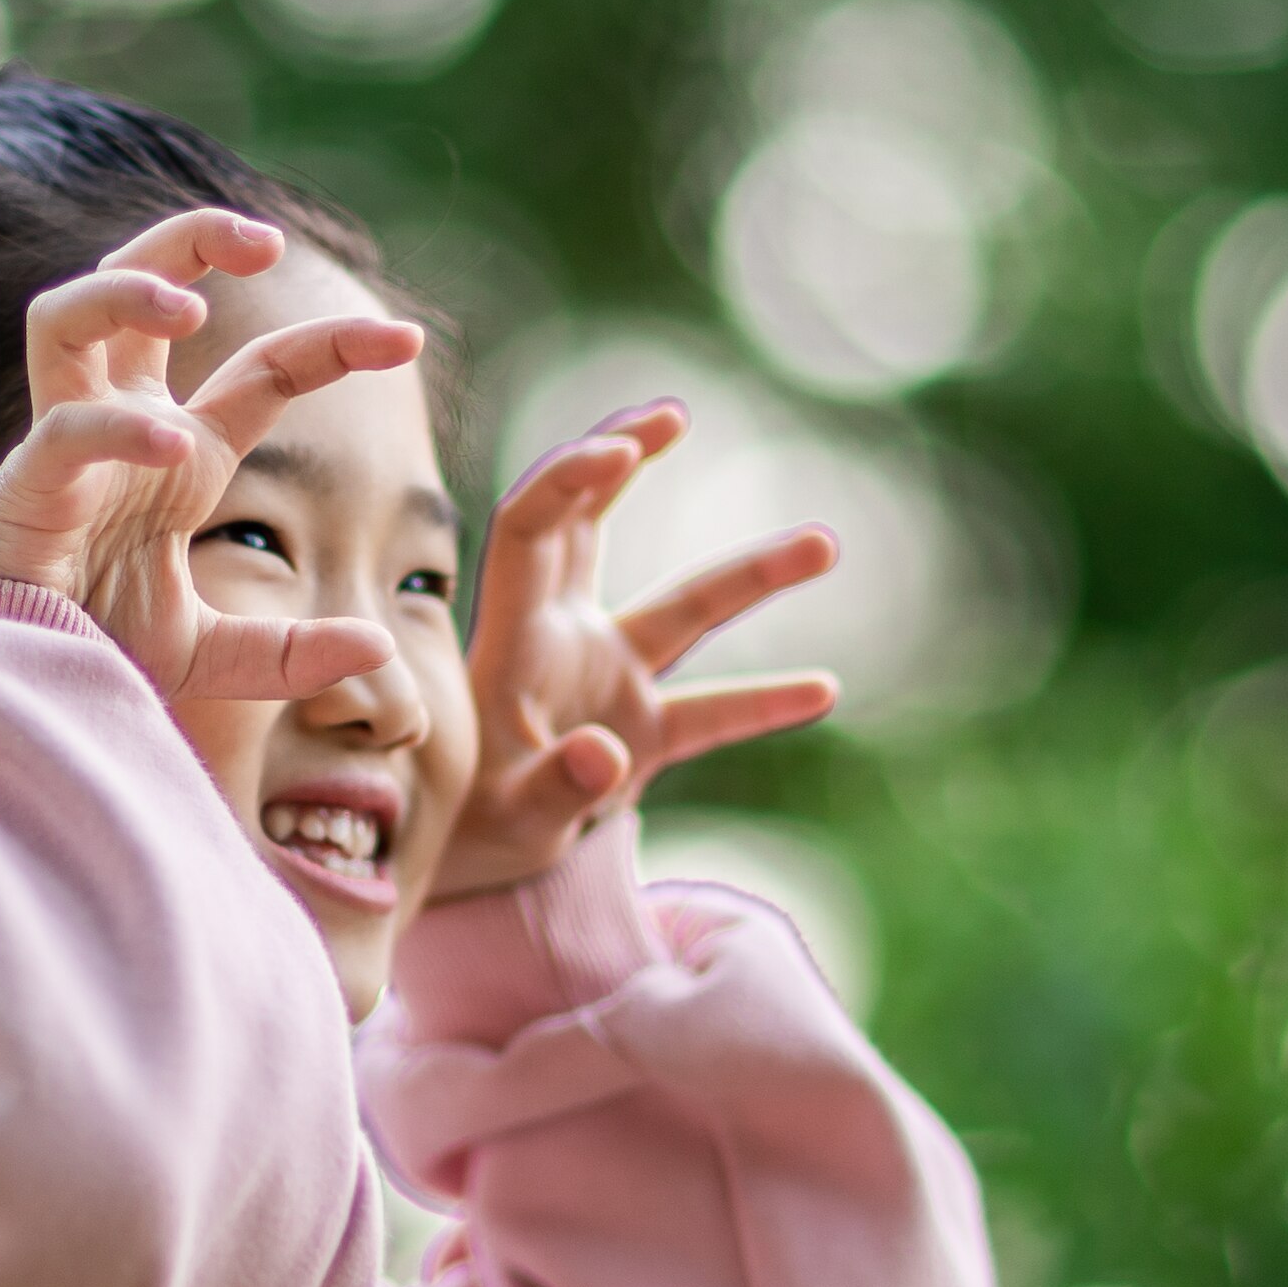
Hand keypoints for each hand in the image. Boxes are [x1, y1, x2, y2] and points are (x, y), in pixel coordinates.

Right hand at [0, 210, 429, 702]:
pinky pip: (64, 429)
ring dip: (126, 288)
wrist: (7, 696)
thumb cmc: (90, 653)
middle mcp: (121, 425)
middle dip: (196, 238)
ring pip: (67, 315)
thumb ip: (292, 653)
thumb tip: (382, 645)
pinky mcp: (23, 488)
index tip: (411, 340)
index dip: (334, 345)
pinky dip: (117, 429)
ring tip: (191, 304)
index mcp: (176, 450)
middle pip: (141, 286)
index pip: (263, 370)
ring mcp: (64, 446)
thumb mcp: (212, 656)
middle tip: (269, 240)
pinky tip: (172, 449)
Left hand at [429, 401, 839, 903]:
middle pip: (594, 529)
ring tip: (826, 543)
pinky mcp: (641, 734)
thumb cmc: (467, 835)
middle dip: (628, 462)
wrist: (461, 871)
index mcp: (514, 641)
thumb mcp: (506, 818)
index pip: (531, 532)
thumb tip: (607, 755)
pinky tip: (824, 690)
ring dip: (750, 574)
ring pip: (683, 612)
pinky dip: (762, 702)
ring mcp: (607, 683)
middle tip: (674, 416)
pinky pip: (711, 712)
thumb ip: (554, 787)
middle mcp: (562, 640)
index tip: (621, 447)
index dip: (569, 480)